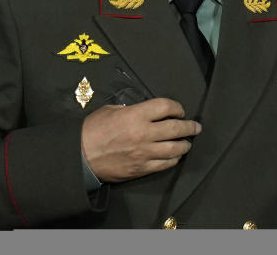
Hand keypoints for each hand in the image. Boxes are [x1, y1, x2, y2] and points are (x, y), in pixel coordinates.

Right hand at [81, 98, 200, 182]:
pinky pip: (165, 164)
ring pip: (175, 149)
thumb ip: (130, 110)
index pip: (166, 107)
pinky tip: (175, 156)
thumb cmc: (91, 131)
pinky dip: (173, 159)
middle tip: (195, 126)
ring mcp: (144, 153)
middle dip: (189, 126)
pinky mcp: (141, 168)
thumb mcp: (110, 110)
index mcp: (135, 115)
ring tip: (187, 142)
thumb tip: (144, 112)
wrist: (80, 157)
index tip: (179, 110)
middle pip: (176, 128)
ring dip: (184, 144)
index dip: (177, 107)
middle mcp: (143, 134)